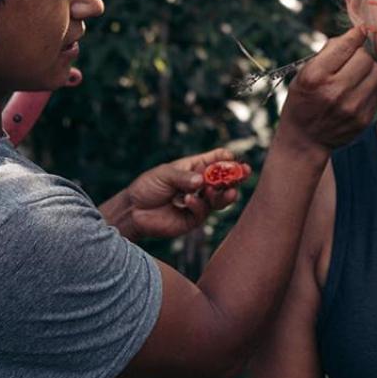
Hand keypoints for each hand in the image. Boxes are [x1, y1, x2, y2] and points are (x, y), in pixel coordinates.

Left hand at [116, 148, 244, 240]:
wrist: (133, 210)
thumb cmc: (147, 187)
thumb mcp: (164, 175)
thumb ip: (183, 177)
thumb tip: (201, 181)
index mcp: (194, 168)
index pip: (215, 160)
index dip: (225, 158)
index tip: (232, 158)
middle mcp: (200, 185)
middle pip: (223, 180)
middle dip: (235, 176)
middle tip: (243, 173)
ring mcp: (198, 202)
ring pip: (219, 199)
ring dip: (224, 194)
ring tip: (227, 191)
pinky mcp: (193, 219)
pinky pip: (202, 211)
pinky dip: (198, 205)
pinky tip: (188, 200)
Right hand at [277, 27, 376, 154]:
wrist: (305, 138)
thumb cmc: (304, 98)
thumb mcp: (304, 73)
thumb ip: (327, 53)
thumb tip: (356, 33)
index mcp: (315, 76)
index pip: (346, 45)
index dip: (356, 34)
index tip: (360, 31)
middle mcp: (334, 92)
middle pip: (365, 57)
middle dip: (360, 54)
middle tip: (353, 59)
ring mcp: (351, 107)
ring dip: (369, 69)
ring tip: (358, 74)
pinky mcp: (363, 119)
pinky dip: (370, 86)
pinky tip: (358, 91)